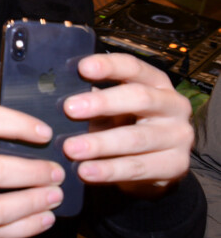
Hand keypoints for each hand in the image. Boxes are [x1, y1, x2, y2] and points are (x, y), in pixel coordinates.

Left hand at [62, 53, 192, 193]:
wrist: (157, 161)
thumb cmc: (127, 122)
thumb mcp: (113, 105)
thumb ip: (94, 95)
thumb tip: (58, 90)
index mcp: (155, 81)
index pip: (132, 66)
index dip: (108, 66)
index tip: (82, 68)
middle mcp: (172, 104)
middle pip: (138, 98)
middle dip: (101, 103)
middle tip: (69, 109)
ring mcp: (178, 135)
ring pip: (136, 138)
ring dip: (100, 144)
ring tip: (71, 149)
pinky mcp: (176, 165)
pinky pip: (138, 168)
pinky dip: (108, 170)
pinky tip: (86, 171)